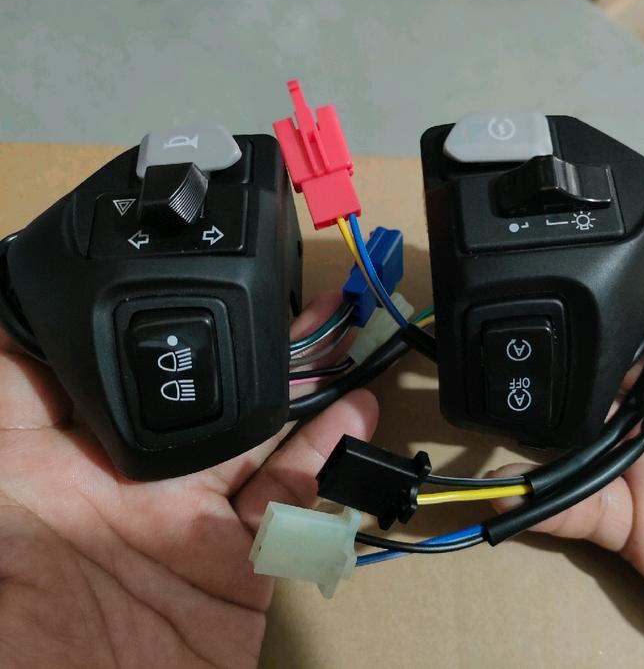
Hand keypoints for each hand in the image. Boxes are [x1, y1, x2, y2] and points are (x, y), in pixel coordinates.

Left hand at [0, 293, 376, 667]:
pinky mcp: (240, 561)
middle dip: (241, 339)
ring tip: (332, 328)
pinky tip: (354, 412)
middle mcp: (138, 479)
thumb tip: (12, 309)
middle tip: (278, 288)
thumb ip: (8, 403)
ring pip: (256, 429)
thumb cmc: (22, 630)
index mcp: (70, 461)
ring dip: (298, 379)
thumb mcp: (2, 502)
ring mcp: (193, 516)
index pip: (108, 367)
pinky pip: (291, 498)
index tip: (173, 267)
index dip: (140, 316)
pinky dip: (326, 454)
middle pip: (199, 389)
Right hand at [492, 219, 643, 612]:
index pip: (634, 318)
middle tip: (498, 333)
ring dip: (529, 427)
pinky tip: (505, 497)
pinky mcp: (628, 521)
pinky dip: (542, 507)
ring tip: (493, 406)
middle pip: (590, 370)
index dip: (595, 289)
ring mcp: (640, 464)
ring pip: (569, 436)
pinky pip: (576, 511)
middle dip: (547, 352)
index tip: (546, 261)